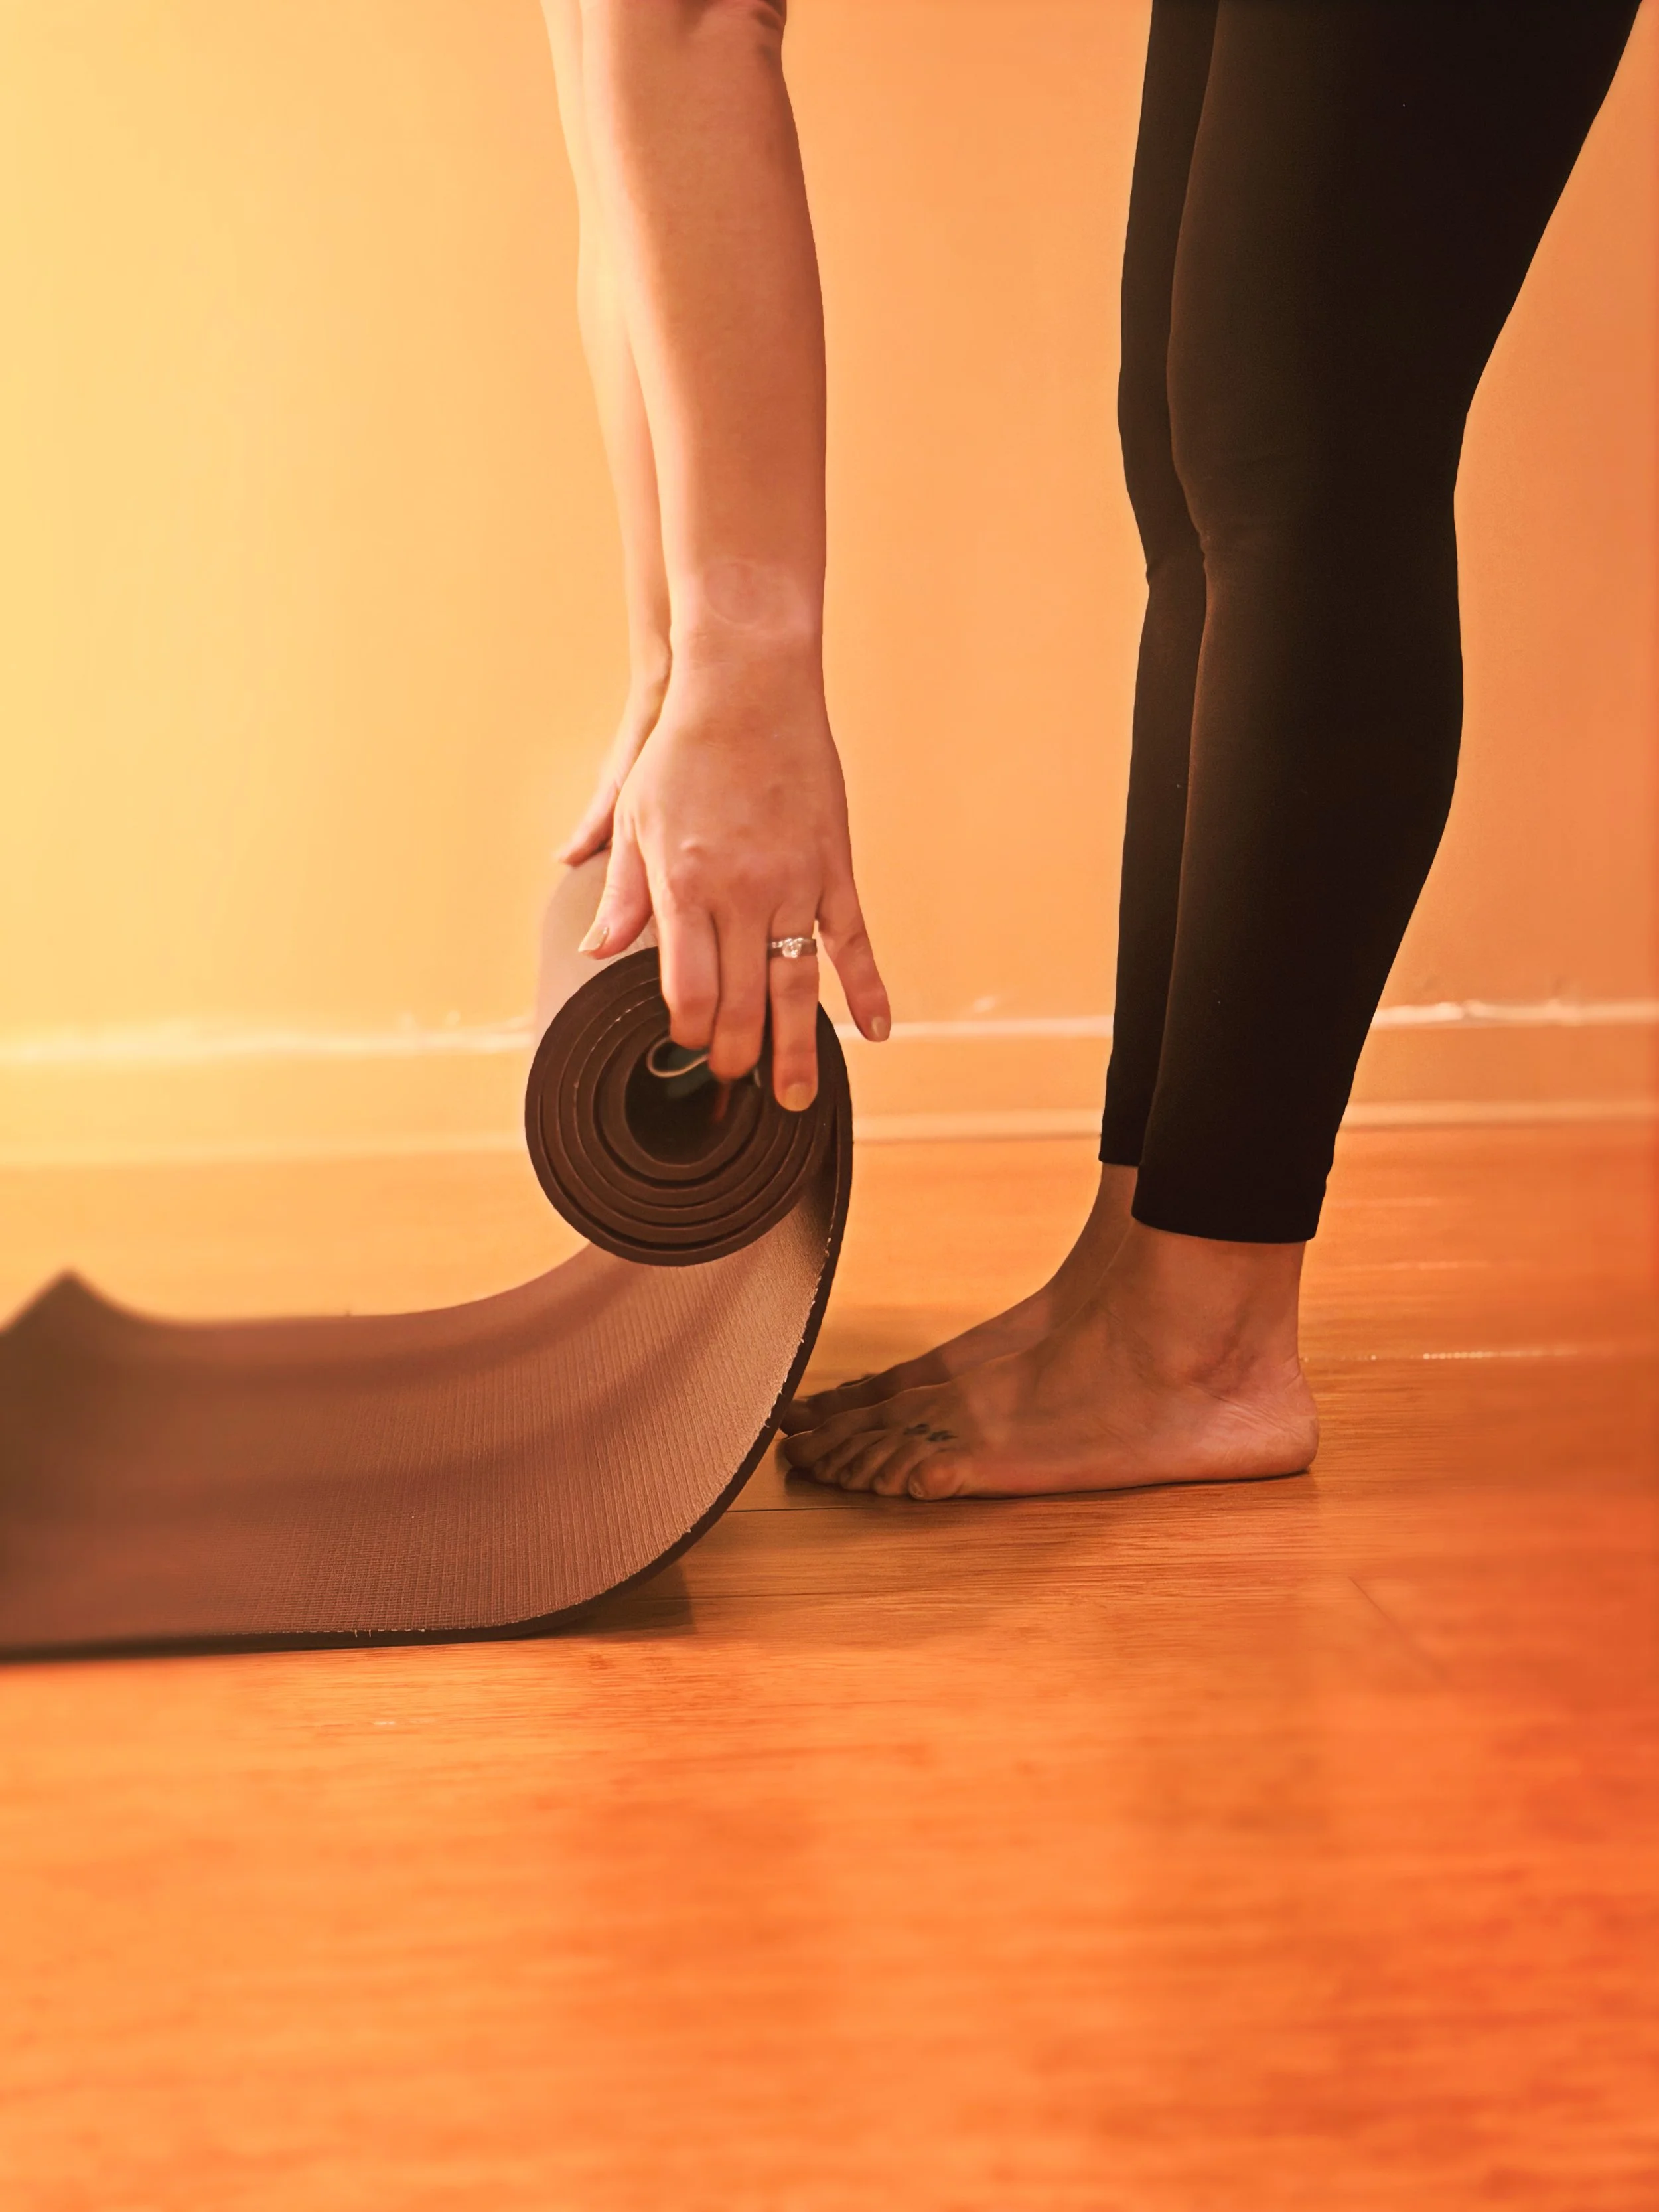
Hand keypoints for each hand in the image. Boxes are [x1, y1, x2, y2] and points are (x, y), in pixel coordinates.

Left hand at [577, 651, 888, 1108]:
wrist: (748, 686)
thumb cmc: (684, 749)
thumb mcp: (636, 818)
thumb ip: (624, 894)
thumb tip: (597, 952)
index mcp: (684, 886)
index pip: (688, 989)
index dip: (688, 1033)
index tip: (687, 1051)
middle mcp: (740, 894)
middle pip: (742, 1000)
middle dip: (736, 1055)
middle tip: (735, 1086)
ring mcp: (794, 883)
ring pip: (797, 985)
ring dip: (798, 1049)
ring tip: (796, 1097)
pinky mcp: (833, 868)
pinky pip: (852, 942)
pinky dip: (865, 991)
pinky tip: (874, 1033)